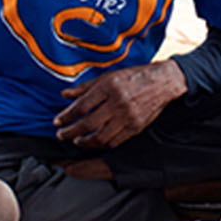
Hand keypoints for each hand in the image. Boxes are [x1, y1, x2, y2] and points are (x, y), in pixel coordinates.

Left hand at [54, 62, 185, 148]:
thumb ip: (85, 87)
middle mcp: (117, 103)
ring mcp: (128, 117)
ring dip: (85, 142)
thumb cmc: (134, 77)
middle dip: (70, 132)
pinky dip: (103, 144)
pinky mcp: (136, 127)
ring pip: (100, 137)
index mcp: (109, 87)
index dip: (66, 116)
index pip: (81, 106)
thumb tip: (65, 94)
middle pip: (88, 124)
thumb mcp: (108, 76)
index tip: (57, 122)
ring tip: (77, 141)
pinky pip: (115, 141)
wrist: (162, 82)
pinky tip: (95, 142)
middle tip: (61, 135)